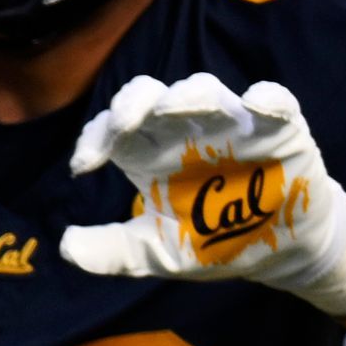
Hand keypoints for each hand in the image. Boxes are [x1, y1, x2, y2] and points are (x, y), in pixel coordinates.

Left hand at [59, 74, 345, 315]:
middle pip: (151, 96)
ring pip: (204, 91)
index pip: (113, 129)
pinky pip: (274, 102)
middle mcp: (183, 131)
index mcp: (149, 154)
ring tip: (181, 107)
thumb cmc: (214, 243)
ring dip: (191, 95)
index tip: (83, 166)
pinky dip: (267, 99)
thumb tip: (66, 246)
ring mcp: (230, 124)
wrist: (279, 254)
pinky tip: (256, 104)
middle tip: (125, 122)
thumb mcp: (158, 253)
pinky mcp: (277, 128)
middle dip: (135, 101)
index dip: (94, 138)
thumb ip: (114, 251)